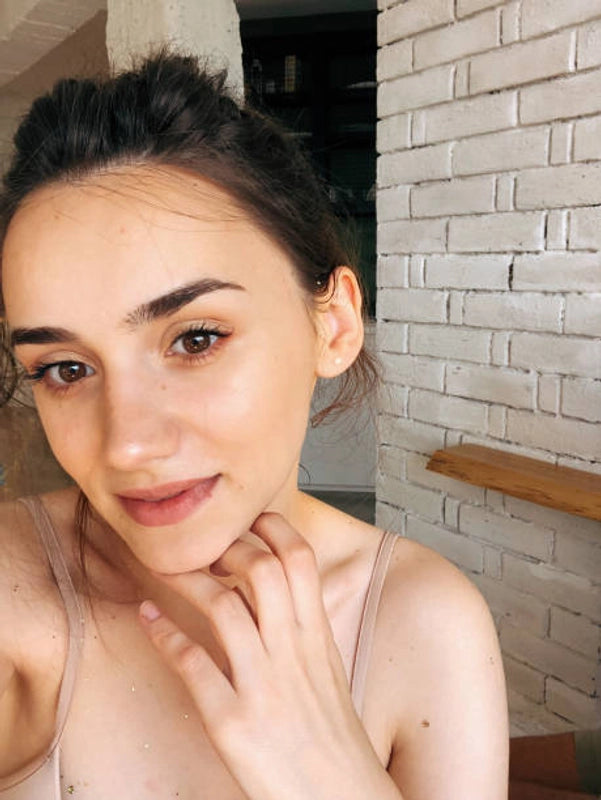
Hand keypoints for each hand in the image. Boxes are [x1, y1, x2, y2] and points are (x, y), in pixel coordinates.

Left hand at [139, 512, 400, 799]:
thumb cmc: (333, 740)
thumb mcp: (328, 672)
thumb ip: (303, 628)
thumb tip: (274, 590)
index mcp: (318, 639)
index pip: (300, 560)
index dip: (271, 529)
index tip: (248, 520)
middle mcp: (293, 655)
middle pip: (261, 570)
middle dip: (227, 548)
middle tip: (204, 549)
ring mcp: (263, 688)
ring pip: (223, 608)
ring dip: (188, 581)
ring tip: (167, 571)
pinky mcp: (233, 723)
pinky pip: (193, 665)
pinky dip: (165, 635)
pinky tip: (150, 620)